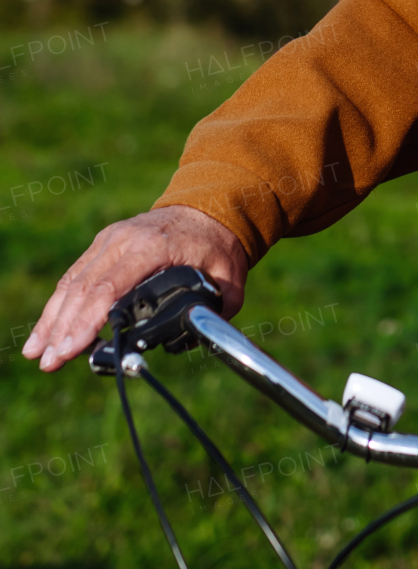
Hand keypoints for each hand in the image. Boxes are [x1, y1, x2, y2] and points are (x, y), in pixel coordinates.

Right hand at [21, 206, 248, 372]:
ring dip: (53, 319)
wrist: (210, 206)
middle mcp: (125, 239)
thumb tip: (194, 338)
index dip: (89, 320)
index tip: (72, 347)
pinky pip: (76, 275)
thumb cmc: (218, 247)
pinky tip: (47, 330)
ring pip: (73, 282)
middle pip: (85, 287)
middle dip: (64, 328)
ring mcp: (111, 239)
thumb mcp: (228, 278)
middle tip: (49, 362)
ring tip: (38, 353)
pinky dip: (59, 304)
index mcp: (154, 247)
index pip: (111, 286)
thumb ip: (215, 309)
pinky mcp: (104, 244)